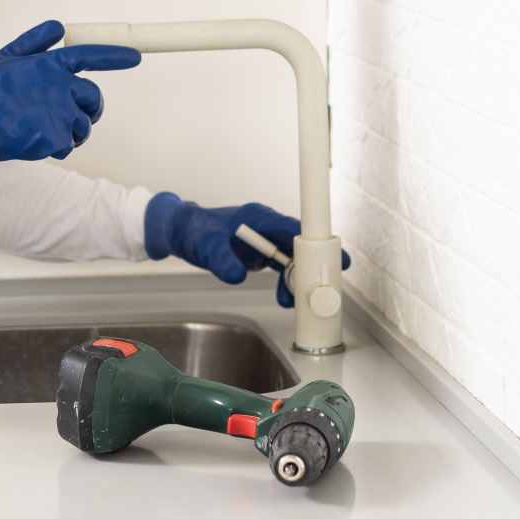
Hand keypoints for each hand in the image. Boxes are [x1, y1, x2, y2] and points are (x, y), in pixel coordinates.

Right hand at [0, 21, 141, 176]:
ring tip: (43, 130)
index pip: (91, 56)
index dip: (115, 56)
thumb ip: (35, 41)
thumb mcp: (6, 57)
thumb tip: (59, 28)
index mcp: (50, 64)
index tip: (135, 57)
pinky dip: (54, 147)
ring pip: (83, 126)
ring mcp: (60, 112)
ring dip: (70, 131)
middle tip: (72, 117)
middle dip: (88, 110)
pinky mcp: (55, 136)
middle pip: (93, 99)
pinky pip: (67, 145)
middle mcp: (60, 85)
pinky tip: (34, 141)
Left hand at [143, 192, 348, 307]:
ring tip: (291, 301)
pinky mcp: (265, 252)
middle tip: (319, 290)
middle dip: (312, 269)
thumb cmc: (195, 231)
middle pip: (303, 246)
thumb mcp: (206, 247)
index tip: (337, 259)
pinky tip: (286, 297)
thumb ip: (221, 261)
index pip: (297, 229)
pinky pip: (285, 267)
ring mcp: (269, 239)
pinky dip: (288, 282)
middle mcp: (269, 227)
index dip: (318, 245)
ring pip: (296, 260)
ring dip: (299, 280)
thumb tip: (235, 276)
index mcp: (260, 218)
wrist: (183, 233)